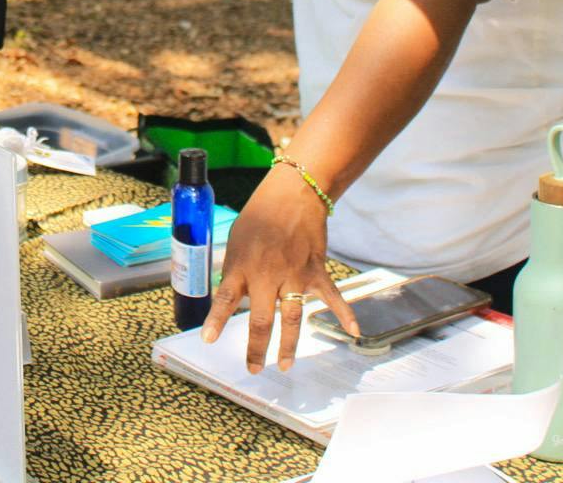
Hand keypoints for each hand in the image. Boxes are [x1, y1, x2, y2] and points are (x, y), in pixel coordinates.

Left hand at [202, 169, 357, 372]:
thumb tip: (231, 299)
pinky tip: (353, 333)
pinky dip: (345, 314)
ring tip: (284, 365)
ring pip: (292, 318)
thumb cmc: (260, 216)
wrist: (293, 194)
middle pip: (261, 319)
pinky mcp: (316, 271)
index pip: (225, 298)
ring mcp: (294, 274)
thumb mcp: (237, 241)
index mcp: (242, 265)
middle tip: (253, 368)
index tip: (208, 341)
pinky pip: (332, 297)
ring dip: (288, 345)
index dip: (216, 321)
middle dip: (256, 347)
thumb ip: (236, 271)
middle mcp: (267, 274)